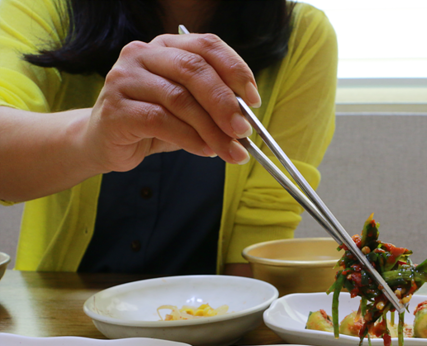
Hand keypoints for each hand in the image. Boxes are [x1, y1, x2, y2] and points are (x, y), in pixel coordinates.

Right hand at [84, 32, 259, 173]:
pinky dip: (189, 138)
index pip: (207, 46)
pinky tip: (205, 151)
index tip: (254, 99)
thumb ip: (213, 106)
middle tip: (244, 131)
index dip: (235, 70)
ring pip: (179, 99)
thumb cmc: (152, 123)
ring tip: (231, 150)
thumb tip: (247, 120)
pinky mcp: (115, 108)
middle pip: (194, 70)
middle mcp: (143, 54)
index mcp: (166, 46)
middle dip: (225, 103)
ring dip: (212, 129)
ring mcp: (124, 79)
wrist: (105, 142)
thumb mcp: (189, 109)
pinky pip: (160, 121)